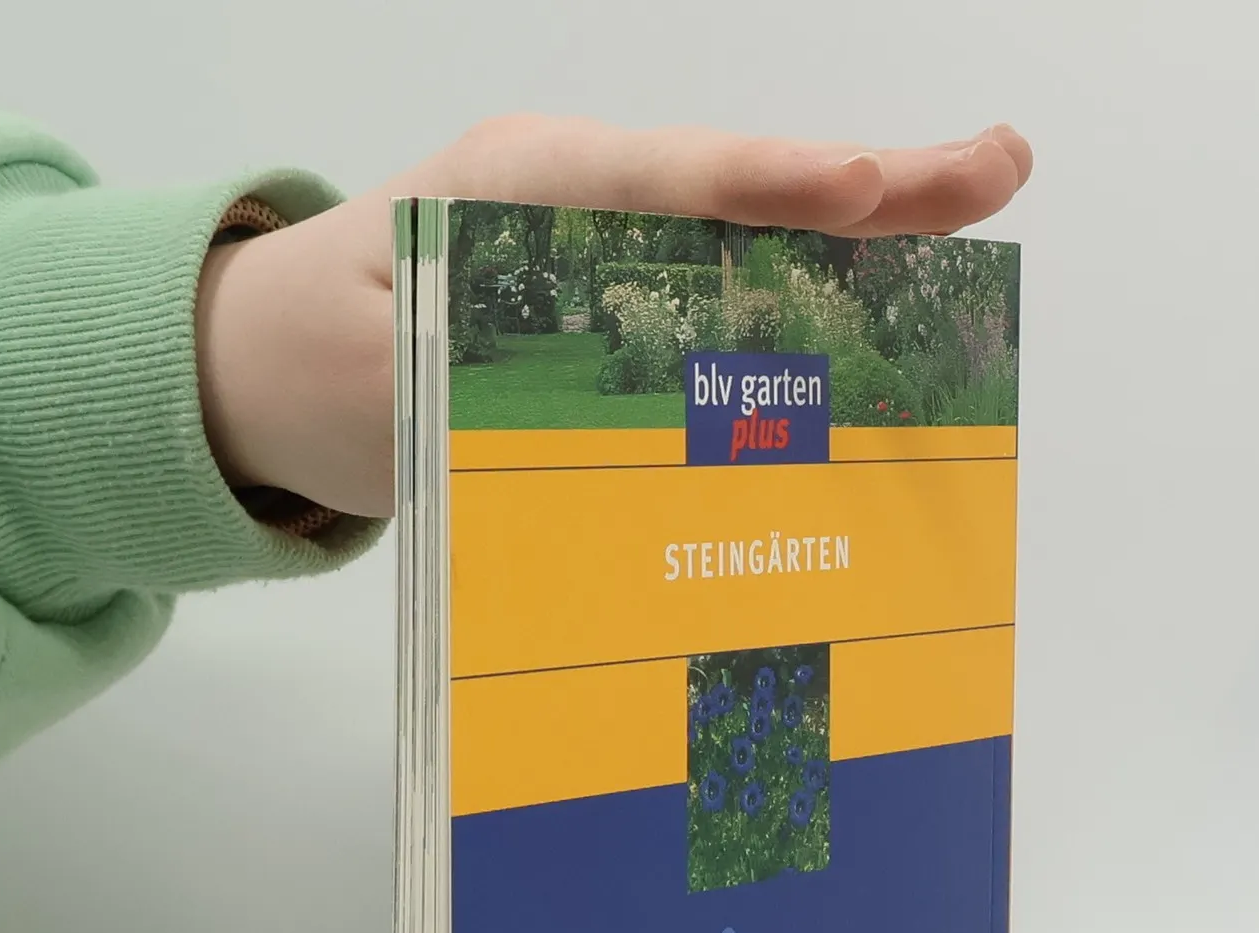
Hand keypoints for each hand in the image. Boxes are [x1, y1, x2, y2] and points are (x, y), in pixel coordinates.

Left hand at [196, 117, 1034, 520]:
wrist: (264, 366)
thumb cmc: (310, 359)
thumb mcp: (372, 384)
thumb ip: (475, 397)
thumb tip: (605, 439)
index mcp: (513, 191)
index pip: (661, 179)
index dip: (767, 188)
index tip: (862, 187)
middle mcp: (577, 205)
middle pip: (739, 192)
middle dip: (867, 188)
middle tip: (994, 168)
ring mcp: (603, 253)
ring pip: (749, 242)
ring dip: (864, 241)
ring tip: (978, 222)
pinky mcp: (616, 310)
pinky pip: (725, 302)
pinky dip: (807, 306)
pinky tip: (888, 329)